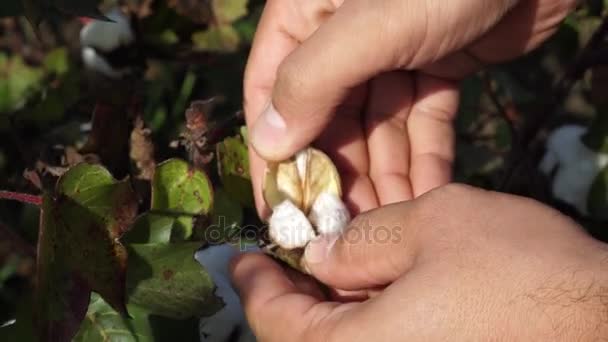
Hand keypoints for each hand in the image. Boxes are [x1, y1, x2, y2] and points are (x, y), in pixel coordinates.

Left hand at [231, 184, 607, 340]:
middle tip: (286, 260)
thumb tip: (320, 255)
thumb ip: (363, 239)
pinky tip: (377, 293)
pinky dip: (367, 324)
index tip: (239, 259)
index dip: (254, 284)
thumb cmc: (519, 273)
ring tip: (328, 269)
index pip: (276, 322)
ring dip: (328, 311)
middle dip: (289, 299)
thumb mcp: (434, 224)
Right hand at [244, 0, 576, 215]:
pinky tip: (430, 196)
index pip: (270, 90)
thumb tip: (268, 144)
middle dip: (342, 175)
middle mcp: (341, 38)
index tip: (282, 210)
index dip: (274, 153)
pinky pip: (422, 121)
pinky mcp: (437, 67)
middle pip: (329, 119)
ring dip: (386, 176)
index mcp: (305, 15)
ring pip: (378, 128)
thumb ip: (312, 80)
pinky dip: (427, 156)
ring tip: (393, 224)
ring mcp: (391, 54)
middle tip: (349, 231)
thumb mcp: (369, 25)